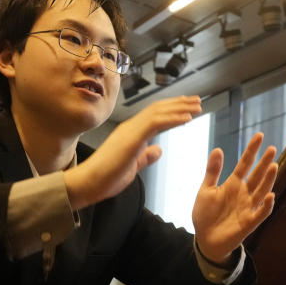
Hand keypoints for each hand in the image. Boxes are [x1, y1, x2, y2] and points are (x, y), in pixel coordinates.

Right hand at [64, 96, 201, 209]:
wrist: (87, 184)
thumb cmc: (106, 178)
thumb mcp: (132, 166)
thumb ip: (145, 157)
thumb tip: (158, 150)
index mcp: (131, 133)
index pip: (154, 116)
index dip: (172, 110)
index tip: (188, 108)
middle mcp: (130, 127)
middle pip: (158, 109)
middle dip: (180, 104)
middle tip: (198, 100)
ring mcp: (130, 131)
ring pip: (159, 112)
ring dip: (180, 108)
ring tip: (197, 106)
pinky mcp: (131, 138)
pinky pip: (156, 123)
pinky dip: (173, 118)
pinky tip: (188, 118)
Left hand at [192, 132, 277, 263]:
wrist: (205, 239)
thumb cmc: (206, 214)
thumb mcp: (206, 190)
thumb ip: (212, 171)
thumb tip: (217, 149)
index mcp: (233, 184)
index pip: (245, 164)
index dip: (252, 150)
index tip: (259, 135)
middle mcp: (244, 194)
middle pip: (256, 176)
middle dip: (264, 163)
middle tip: (272, 149)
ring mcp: (248, 207)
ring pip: (261, 191)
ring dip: (268, 180)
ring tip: (274, 166)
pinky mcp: (248, 223)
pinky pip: (260, 213)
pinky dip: (266, 206)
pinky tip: (271, 196)